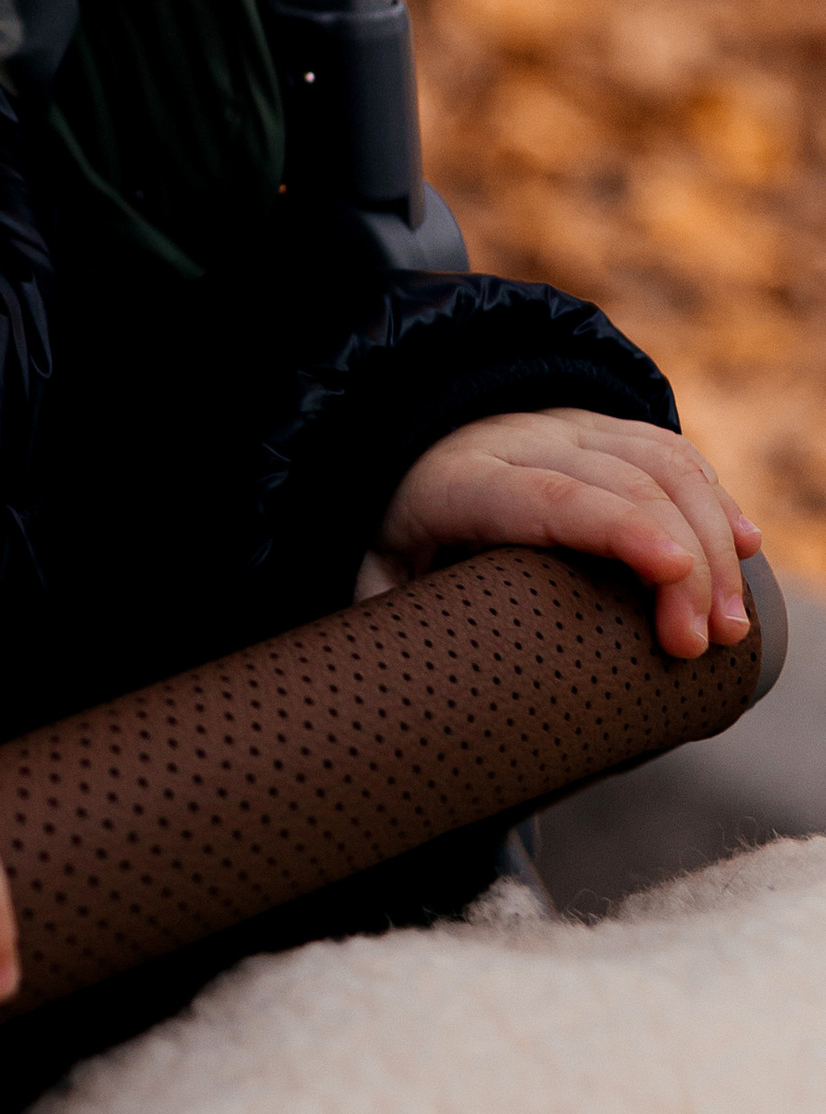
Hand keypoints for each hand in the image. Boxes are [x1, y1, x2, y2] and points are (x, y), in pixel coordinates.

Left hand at [371, 406, 760, 660]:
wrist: (404, 443)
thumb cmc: (396, 527)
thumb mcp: (371, 568)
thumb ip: (380, 615)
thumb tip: (387, 684)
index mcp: (463, 480)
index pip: (549, 496)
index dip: (617, 529)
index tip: (673, 570)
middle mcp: (521, 440)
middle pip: (624, 486)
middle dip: (681, 563)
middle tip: (700, 644)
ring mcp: (567, 428)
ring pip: (661, 464)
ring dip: (712, 540)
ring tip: (730, 625)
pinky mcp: (601, 429)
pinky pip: (671, 451)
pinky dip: (714, 498)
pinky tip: (743, 548)